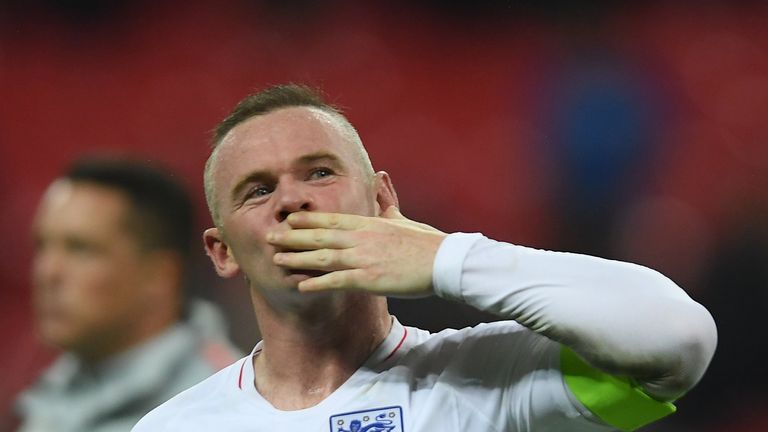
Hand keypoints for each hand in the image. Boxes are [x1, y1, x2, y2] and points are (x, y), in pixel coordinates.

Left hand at [267, 206, 446, 296]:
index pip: (331, 220)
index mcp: (369, 224)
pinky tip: (302, 287)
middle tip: (270, 235)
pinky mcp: (369, 279)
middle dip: (293, 237)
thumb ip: (386, 202)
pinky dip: (318, 284)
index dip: (307, 220)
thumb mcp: (402, 219)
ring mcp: (363, 258)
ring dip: (298, 259)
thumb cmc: (426, 243)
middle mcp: (361, 238)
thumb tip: (380, 179)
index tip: (289, 219)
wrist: (444, 261)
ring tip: (277, 259)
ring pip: (322, 258)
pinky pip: (337, 281)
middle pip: (320, 237)